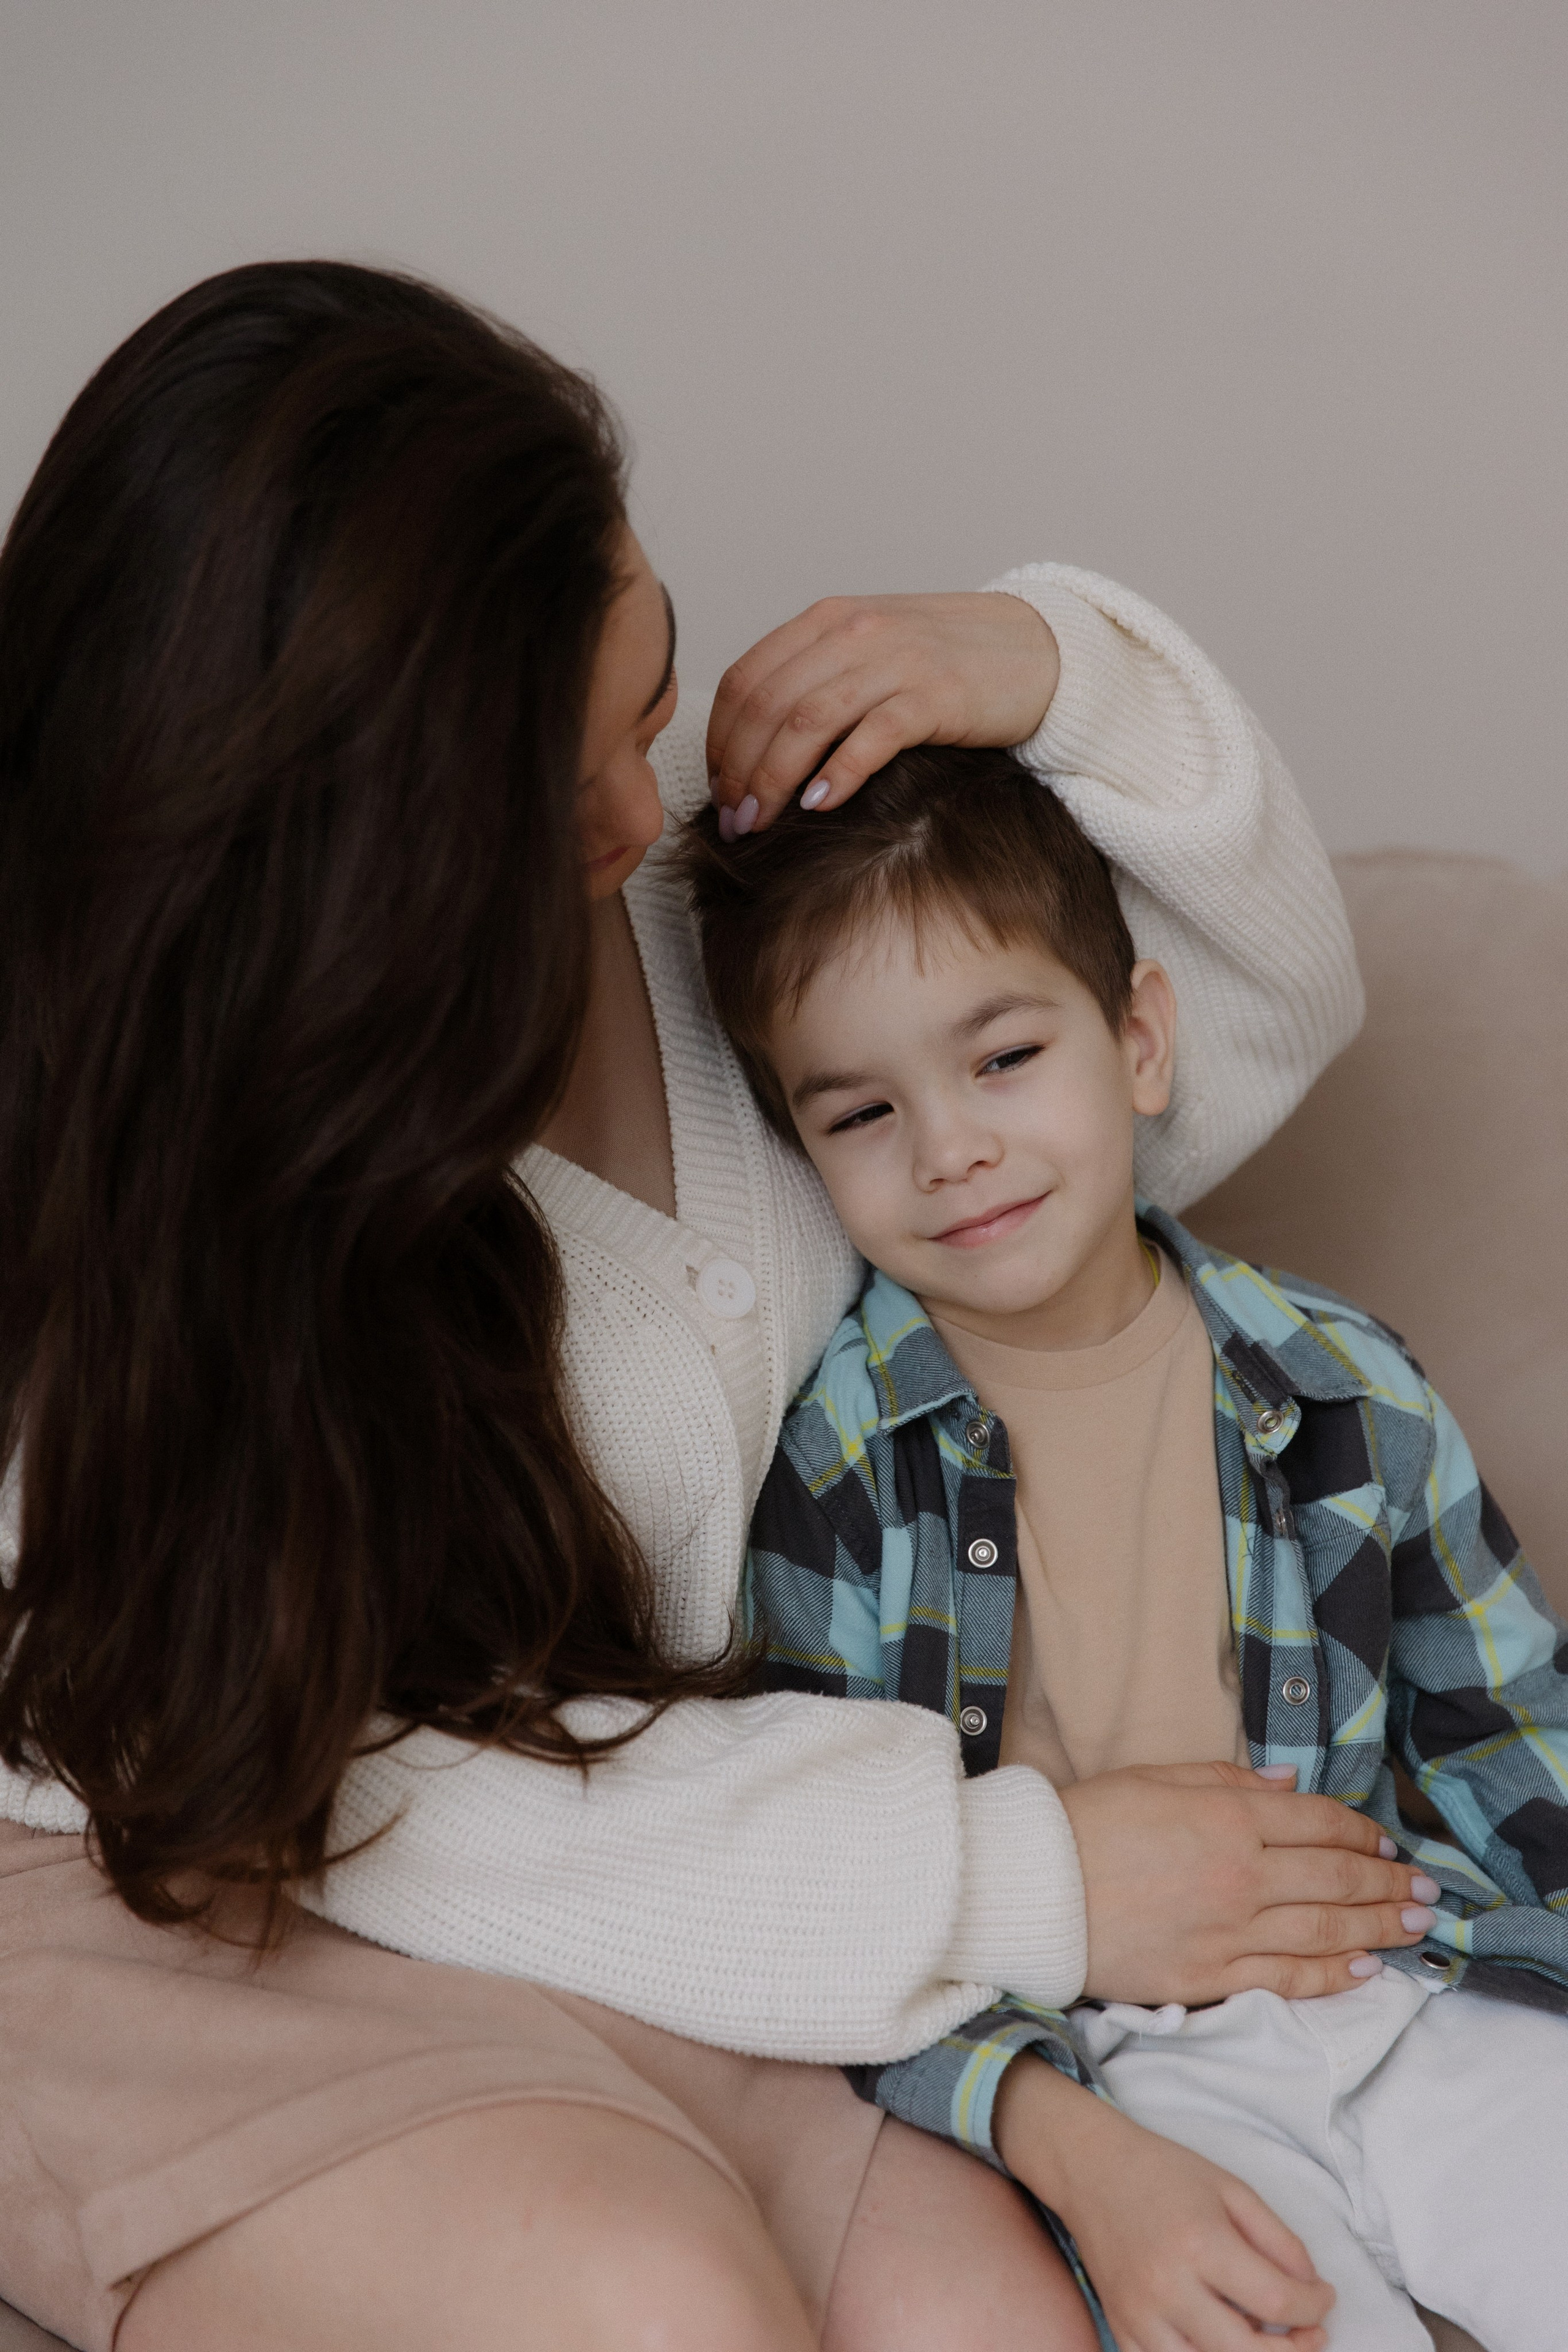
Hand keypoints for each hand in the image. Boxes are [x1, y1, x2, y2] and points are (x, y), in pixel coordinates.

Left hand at [705, 591, 1059, 831]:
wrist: (1038, 651)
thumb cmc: (948, 664)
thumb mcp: (870, 654)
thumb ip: (816, 680)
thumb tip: (753, 744)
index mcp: (829, 620)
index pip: (748, 678)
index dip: (720, 738)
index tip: (718, 786)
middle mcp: (855, 631)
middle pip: (768, 704)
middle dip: (739, 768)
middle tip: (733, 819)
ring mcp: (896, 660)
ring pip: (807, 721)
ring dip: (773, 778)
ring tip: (760, 822)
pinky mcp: (936, 696)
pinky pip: (871, 737)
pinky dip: (838, 774)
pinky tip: (819, 806)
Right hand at [994, 2059, 1332, 2351]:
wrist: (1091, 2168)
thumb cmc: (1165, 2173)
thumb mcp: (1231, 2189)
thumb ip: (1278, 2239)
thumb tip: (1311, 2288)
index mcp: (1200, 2243)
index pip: (1277, 2300)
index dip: (1315, 2306)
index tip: (1325, 2297)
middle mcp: (1167, 2286)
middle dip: (1295, 2350)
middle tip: (1311, 2333)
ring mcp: (1140, 2314)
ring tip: (1268, 2341)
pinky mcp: (1121, 2327)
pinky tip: (1220, 2342)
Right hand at [1061, 1761, 1441, 2004]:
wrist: (1031, 1890)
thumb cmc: (1086, 1823)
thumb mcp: (1156, 1778)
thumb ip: (1229, 1781)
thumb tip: (1290, 1784)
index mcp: (1227, 1817)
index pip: (1318, 1822)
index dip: (1361, 1832)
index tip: (1385, 1843)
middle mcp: (1240, 1875)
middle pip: (1335, 1877)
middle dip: (1386, 1883)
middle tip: (1424, 1891)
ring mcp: (1228, 1931)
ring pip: (1324, 1931)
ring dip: (1376, 1928)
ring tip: (1411, 1927)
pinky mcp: (1209, 1977)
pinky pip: (1285, 1980)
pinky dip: (1330, 1977)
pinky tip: (1361, 1971)